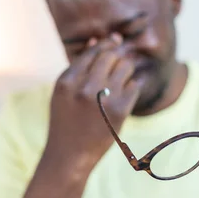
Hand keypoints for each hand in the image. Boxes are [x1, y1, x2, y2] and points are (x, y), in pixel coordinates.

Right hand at [43, 34, 140, 176]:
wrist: (69, 156)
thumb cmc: (66, 121)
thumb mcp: (64, 92)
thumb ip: (79, 67)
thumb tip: (97, 40)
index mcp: (67, 81)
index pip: (93, 51)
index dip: (107, 44)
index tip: (115, 42)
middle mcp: (84, 87)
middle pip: (112, 55)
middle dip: (117, 59)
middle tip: (116, 70)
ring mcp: (103, 99)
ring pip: (126, 67)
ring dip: (126, 72)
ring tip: (118, 85)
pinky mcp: (119, 111)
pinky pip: (134, 86)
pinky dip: (131, 89)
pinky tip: (122, 99)